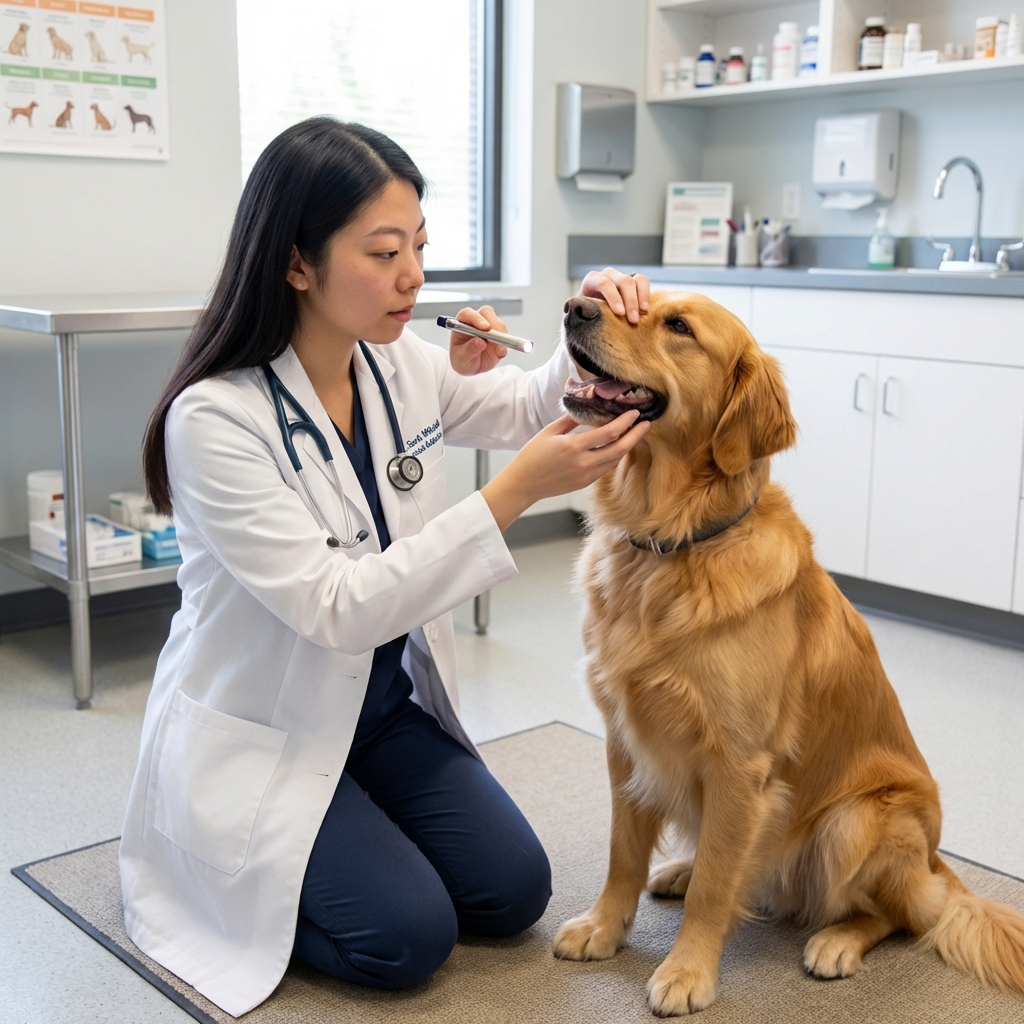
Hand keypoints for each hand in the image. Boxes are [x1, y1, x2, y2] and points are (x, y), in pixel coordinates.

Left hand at [448, 305, 507, 374]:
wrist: (471, 367)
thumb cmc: (462, 360)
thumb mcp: (462, 358)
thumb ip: (469, 349)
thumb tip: (480, 342)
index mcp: (462, 323)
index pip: (468, 314)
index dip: (476, 318)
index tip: (485, 327)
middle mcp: (476, 322)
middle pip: (486, 313)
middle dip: (493, 323)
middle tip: (495, 336)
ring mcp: (489, 328)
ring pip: (498, 323)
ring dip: (501, 335)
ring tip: (498, 351)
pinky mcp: (499, 336)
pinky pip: (505, 336)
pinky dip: (505, 344)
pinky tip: (500, 353)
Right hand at [481, 411, 650, 531]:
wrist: (523, 484)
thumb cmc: (532, 456)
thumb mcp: (549, 432)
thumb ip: (571, 420)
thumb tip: (588, 408)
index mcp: (573, 447)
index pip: (608, 433)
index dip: (625, 422)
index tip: (635, 413)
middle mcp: (583, 463)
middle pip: (619, 450)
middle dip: (635, 436)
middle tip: (647, 424)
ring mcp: (585, 475)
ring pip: (614, 460)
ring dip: (627, 447)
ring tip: (635, 434)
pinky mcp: (584, 483)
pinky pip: (605, 468)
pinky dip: (614, 456)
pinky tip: (617, 447)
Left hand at [578, 268, 649, 323]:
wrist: (592, 316)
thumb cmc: (584, 316)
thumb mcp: (579, 314)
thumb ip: (580, 313)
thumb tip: (582, 316)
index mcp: (592, 280)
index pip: (604, 283)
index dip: (613, 297)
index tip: (619, 313)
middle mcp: (607, 275)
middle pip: (623, 281)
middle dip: (630, 301)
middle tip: (633, 320)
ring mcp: (621, 277)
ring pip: (636, 280)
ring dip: (640, 297)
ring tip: (643, 314)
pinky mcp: (632, 282)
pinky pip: (643, 282)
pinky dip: (646, 294)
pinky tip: (645, 310)